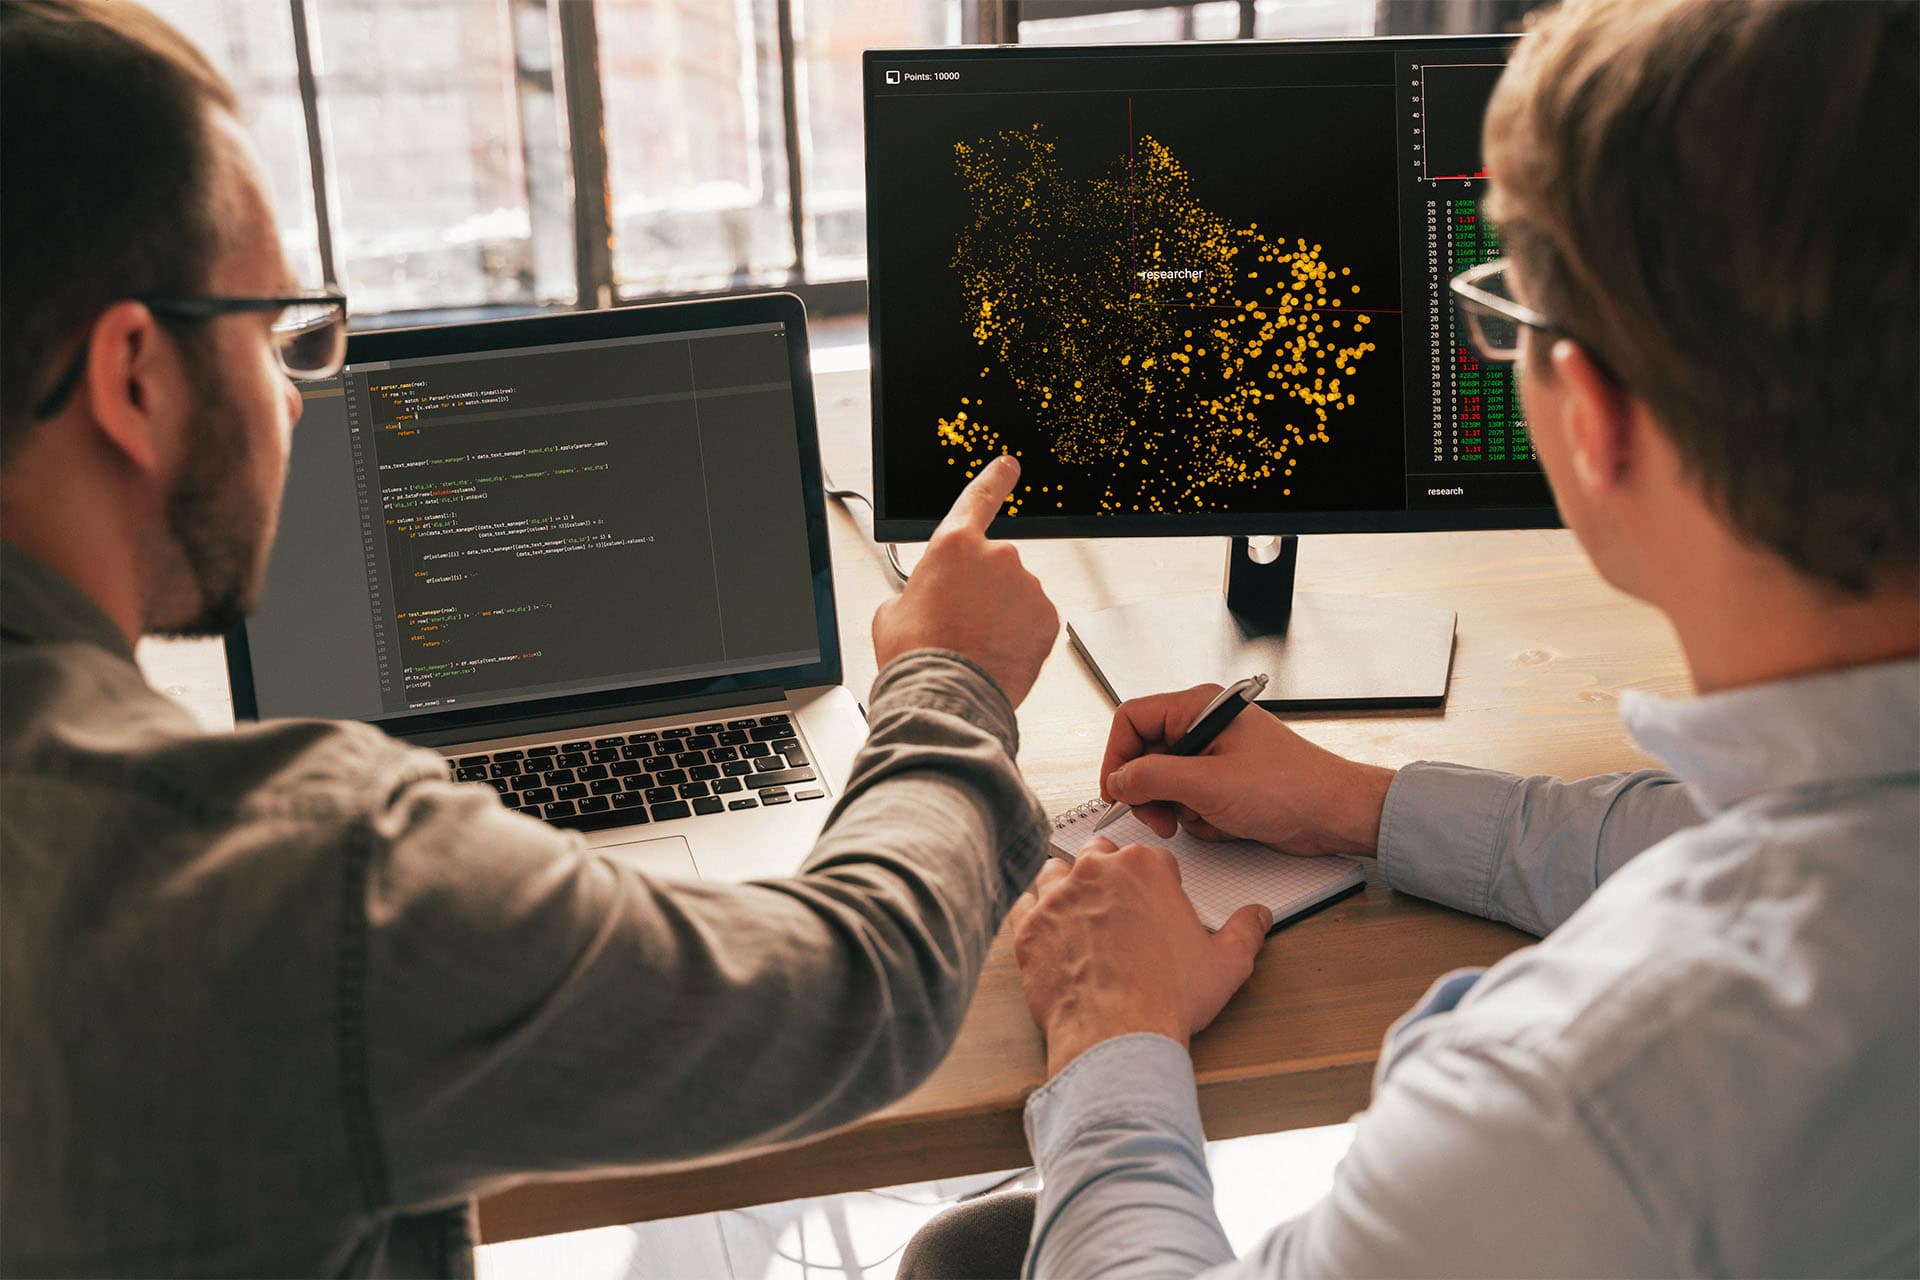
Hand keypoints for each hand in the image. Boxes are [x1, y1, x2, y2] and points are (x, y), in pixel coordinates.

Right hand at [872, 455, 1058, 707]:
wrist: (946, 697)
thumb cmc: (918, 656)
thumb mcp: (893, 611)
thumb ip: (919, 588)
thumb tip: (926, 598)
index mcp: (954, 545)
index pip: (980, 497)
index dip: (996, 479)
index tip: (1008, 466)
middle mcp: (997, 556)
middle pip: (993, 564)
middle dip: (981, 589)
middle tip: (959, 623)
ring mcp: (1027, 586)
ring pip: (1015, 594)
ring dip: (1001, 614)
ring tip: (975, 645)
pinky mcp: (1047, 617)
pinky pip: (1033, 619)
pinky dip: (1019, 634)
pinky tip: (997, 652)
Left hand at [1009, 838, 1271, 1076]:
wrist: (1116, 1036)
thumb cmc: (1168, 998)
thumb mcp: (1226, 964)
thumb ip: (1246, 931)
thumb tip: (1258, 916)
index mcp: (1144, 867)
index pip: (1152, 857)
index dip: (1158, 882)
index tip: (1158, 904)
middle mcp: (1096, 871)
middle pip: (1100, 853)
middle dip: (1109, 874)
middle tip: (1120, 908)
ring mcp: (1057, 897)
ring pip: (1056, 871)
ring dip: (1068, 886)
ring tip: (1082, 915)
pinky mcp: (1028, 927)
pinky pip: (1023, 903)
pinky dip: (1034, 913)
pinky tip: (1049, 931)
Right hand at [1100, 684, 1393, 856]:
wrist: (1334, 814)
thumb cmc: (1290, 787)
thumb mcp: (1209, 784)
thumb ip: (1153, 778)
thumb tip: (1118, 780)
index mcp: (1199, 707)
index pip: (1132, 719)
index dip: (1117, 756)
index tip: (1116, 792)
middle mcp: (1203, 726)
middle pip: (1144, 755)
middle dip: (1149, 792)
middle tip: (1159, 818)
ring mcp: (1213, 756)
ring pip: (1164, 783)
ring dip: (1177, 809)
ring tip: (1204, 819)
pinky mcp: (1223, 783)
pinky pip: (1188, 801)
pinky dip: (1199, 818)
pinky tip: (1226, 823)